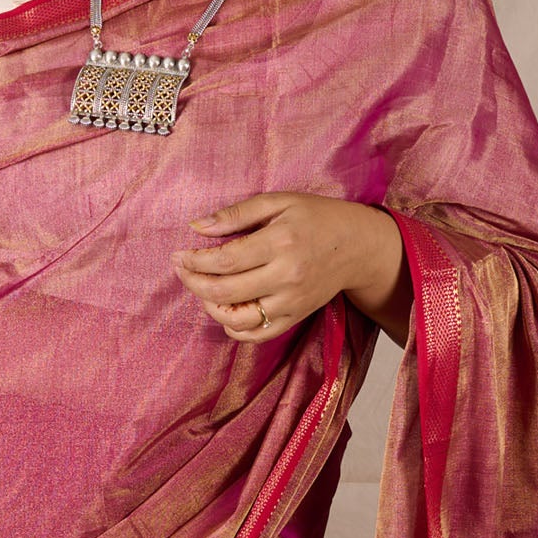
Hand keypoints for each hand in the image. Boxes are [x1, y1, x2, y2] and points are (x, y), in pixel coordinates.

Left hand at [174, 192, 410, 343]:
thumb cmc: (316, 218)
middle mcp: (286, 277)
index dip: (194, 261)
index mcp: (280, 243)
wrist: (358, 246)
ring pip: (237, 319)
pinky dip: (233, 327)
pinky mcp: (295, 317)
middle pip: (225, 291)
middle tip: (182, 269)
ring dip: (210, 307)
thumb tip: (197, 227)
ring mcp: (291, 302)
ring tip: (202, 288)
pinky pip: (256, 335)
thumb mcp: (279, 202)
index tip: (179, 255)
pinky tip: (224, 309)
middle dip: (194, 282)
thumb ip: (237, 214)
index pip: (225, 261)